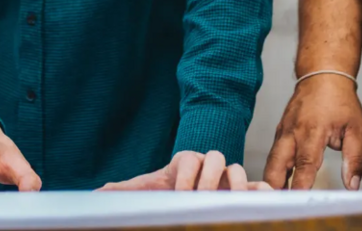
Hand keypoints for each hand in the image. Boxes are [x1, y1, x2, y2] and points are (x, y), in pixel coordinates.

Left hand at [99, 151, 271, 190]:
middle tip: (202, 199)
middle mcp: (209, 165)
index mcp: (185, 161)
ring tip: (232, 203)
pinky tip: (263, 204)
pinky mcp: (244, 191)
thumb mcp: (147, 189)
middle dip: (210, 177)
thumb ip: (126, 190)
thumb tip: (98, 192)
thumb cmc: (166, 190)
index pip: (188, 158)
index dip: (186, 175)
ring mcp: (227, 177)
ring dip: (237, 183)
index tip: (180, 195)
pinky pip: (257, 186)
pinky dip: (262, 193)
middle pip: (216, 158)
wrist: (187, 192)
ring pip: (238, 169)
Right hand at [264, 74, 361, 189]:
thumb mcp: (356, 128)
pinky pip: (274, 154)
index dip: (301, 184)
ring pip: (271, 161)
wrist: (322, 75)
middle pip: (276, 165)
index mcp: (313, 131)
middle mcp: (293, 132)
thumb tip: (352, 184)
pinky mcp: (280, 132)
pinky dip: (274, 170)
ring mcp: (283, 131)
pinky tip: (279, 183)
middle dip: (274, 186)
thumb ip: (355, 158)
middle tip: (277, 203)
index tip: (299, 200)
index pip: (305, 163)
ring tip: (275, 198)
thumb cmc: (340, 101)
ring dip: (272, 180)